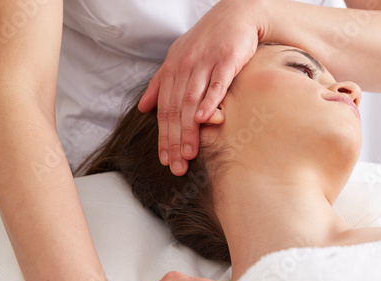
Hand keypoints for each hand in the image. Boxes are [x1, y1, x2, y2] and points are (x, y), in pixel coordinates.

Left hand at [138, 0, 267, 175]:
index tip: (165, 159)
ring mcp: (205, 63)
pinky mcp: (226, 59)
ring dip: (189, 129)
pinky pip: (216, 83)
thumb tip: (143, 108)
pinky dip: (209, 101)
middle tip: (176, 166)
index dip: (163, 136)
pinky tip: (204, 120)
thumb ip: (160, 84)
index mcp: (172, 69)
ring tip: (189, 153)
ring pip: (192, 101)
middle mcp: (185, 66)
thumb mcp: (178, 59)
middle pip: (176, 109)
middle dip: (174, 140)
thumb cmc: (208, 39)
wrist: (236, 14)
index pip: (164, 109)